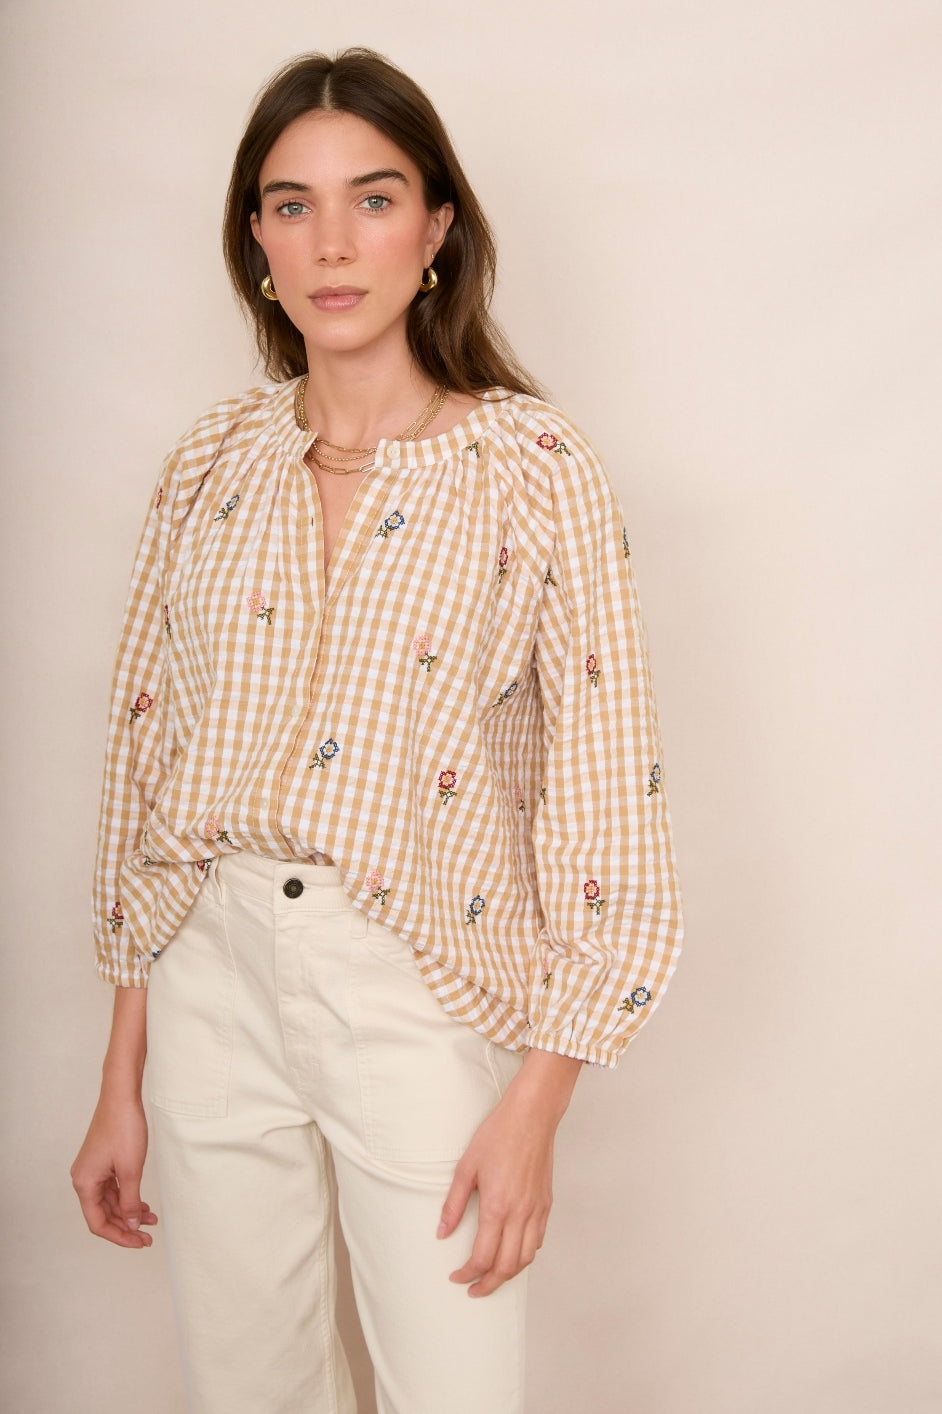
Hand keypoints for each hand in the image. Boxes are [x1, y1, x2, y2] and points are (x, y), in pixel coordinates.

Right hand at [71, 1091, 156, 1247]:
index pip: (98, 1223)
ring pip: (110, 1202)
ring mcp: (92, 1170)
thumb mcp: (131, 1170)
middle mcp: (83, 1179)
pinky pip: (113, 1188)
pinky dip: (127, 1197)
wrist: (121, 1096)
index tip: (139, 1242)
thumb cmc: (123, 1129)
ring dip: (129, 1212)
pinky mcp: (101, 1162)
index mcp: (84, 1184)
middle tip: (148, 1237)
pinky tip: (144, 1204)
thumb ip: (130, 1201)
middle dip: (126, 1226)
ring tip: (151, 1220)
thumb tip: (131, 1225)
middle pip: (103, 1214)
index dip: (119, 1236)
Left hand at [438, 1049, 580, 1296]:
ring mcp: (537, 1210)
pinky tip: (514, 1252)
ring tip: (493, 1276)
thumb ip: (454, 1204)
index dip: (468, 1274)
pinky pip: (538, 1240)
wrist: (532, 1116)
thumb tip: (442, 1233)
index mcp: (497, 1207)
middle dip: (489, 1285)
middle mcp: (520, 1214)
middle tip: (474, 1289)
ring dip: (509, 1274)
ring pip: (526, 1258)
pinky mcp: (547, 1203)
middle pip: (507, 1267)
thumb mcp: (466, 1167)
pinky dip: (526, 1254)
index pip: (483, 1258)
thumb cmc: (498, 1135)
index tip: (457, 1277)